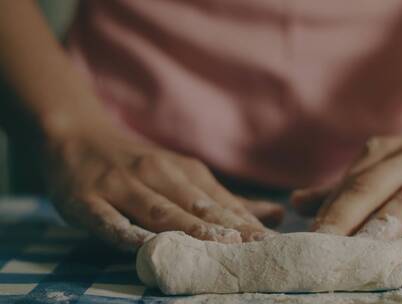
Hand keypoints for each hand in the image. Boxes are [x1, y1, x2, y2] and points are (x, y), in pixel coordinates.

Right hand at [44, 125, 282, 250]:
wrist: (78, 136)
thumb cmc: (139, 165)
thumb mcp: (185, 175)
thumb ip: (226, 200)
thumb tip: (277, 215)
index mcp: (184, 171)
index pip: (221, 201)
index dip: (247, 223)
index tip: (273, 242)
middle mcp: (157, 175)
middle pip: (195, 206)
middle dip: (227, 228)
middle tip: (256, 247)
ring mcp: (121, 186)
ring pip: (158, 211)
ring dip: (188, 228)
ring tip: (216, 244)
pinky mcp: (87, 199)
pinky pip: (108, 219)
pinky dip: (126, 232)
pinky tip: (145, 244)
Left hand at [292, 122, 401, 253]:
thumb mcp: (382, 165)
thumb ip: (342, 188)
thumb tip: (296, 203)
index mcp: (381, 154)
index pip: (349, 184)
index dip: (326, 213)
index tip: (305, 241)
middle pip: (371, 187)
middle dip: (344, 216)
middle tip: (322, 246)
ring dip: (388, 223)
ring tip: (364, 249)